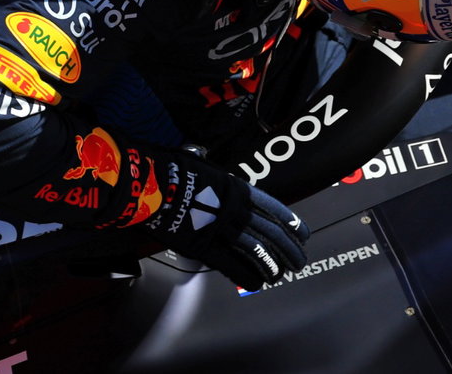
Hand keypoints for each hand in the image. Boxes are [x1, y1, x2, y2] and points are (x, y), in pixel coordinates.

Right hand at [140, 149, 308, 290]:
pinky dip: (246, 275)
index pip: (273, 208)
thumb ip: (220, 183)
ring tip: (281, 274)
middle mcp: (235, 210)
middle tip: (298, 259)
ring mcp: (221, 229)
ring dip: (272, 264)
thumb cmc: (172, 171)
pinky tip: (256, 282)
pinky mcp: (203, 247)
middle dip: (288, 248)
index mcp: (237, 189)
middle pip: (271, 232)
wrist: (150, 184)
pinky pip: (231, 265)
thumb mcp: (206, 168)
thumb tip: (222, 186)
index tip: (301, 233)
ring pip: (256, 250)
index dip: (290, 222)